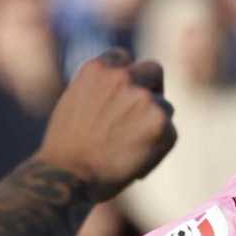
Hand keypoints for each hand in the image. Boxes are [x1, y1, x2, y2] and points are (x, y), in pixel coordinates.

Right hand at [37, 51, 176, 201]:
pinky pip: (171, 134)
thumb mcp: (74, 104)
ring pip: (164, 107)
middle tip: (145, 117)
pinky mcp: (159, 121)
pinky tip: (136, 164)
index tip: (126, 94)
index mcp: (97, 68)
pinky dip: (159, 150)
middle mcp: (122, 76)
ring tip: (129, 152)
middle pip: (153, 70)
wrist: (66, 177)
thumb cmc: (64, 151)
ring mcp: (142, 97)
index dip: (128, 77)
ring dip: (154, 126)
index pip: (125, 58)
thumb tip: (121, 95)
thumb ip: (100, 91)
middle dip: (152, 90)